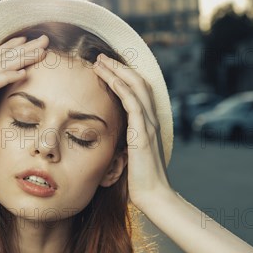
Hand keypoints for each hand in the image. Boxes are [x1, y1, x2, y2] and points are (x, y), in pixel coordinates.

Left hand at [92, 53, 170, 209]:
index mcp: (149, 124)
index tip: (106, 68)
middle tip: (100, 58)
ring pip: (135, 87)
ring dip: (117, 71)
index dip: (124, 76)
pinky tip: (109, 77)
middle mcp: (151, 120)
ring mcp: (149, 124)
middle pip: (138, 82)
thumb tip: (113, 140)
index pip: (139, 91)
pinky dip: (121, 86)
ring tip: (99, 62)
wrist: (153, 195)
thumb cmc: (140, 180)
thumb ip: (126, 143)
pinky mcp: (142, 132)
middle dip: (119, 67)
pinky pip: (132, 102)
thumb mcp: (132, 156)